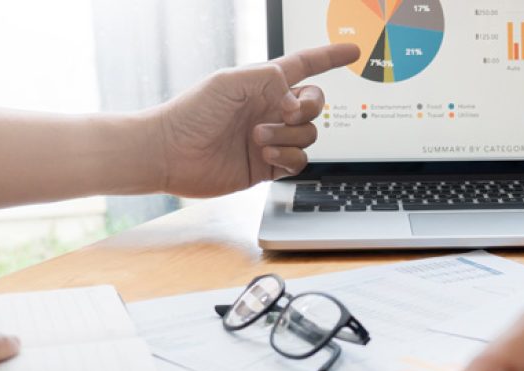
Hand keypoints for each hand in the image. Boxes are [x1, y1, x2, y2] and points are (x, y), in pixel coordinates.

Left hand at [149, 43, 359, 194]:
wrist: (170, 153)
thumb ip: (271, 80)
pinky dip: (287, 157)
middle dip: (308, 109)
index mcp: (264, 84)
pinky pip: (299, 161)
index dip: (330, 56)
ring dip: (288, 136)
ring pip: (309, 136)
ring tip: (257, 139)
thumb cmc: (192, 112)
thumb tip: (296, 104)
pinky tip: (264, 155)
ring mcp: (271, 139)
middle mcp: (271, 110)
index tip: (353, 50)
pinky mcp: (268, 167)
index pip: (306, 65)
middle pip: (315, 105)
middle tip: (284, 114)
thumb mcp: (232, 81)